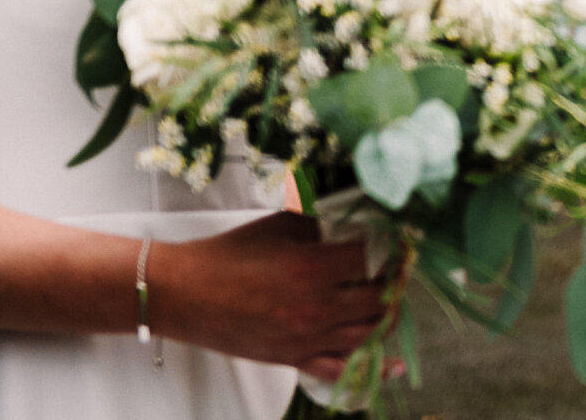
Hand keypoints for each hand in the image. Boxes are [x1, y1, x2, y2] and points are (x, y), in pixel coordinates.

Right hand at [150, 212, 394, 377]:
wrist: (185, 293)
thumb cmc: (228, 256)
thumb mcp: (281, 224)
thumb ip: (323, 220)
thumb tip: (358, 215)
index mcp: (312, 267)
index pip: (374, 258)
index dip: (393, 246)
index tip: (400, 239)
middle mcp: (315, 307)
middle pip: (380, 298)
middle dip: (395, 281)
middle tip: (398, 268)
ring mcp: (306, 338)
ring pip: (369, 334)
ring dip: (388, 315)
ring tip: (391, 299)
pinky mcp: (294, 358)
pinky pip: (342, 370)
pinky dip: (372, 368)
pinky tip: (394, 363)